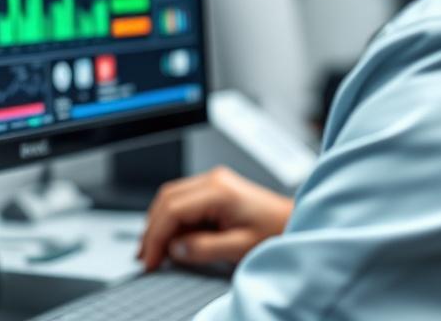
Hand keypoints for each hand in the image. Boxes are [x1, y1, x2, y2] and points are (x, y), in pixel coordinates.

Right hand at [137, 166, 293, 270]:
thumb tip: (175, 249)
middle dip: (151, 229)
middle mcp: (213, 179)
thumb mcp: (240, 247)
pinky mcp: (215, 187)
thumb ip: (204, 248)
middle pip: (166, 198)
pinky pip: (183, 199)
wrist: (295, 221)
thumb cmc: (276, 232)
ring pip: (171, 196)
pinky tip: (171, 238)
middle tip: (145, 257)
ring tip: (153, 251)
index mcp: (219, 190)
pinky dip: (172, 218)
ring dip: (159, 223)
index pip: (172, 210)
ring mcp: (214, 180)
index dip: (156, 237)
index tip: (150, 260)